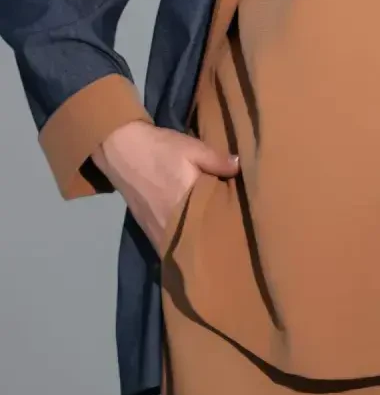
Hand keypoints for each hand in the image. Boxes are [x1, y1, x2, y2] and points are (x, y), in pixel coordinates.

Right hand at [91, 121, 239, 256]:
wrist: (122, 150)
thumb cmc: (160, 149)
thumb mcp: (193, 148)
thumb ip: (218, 161)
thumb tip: (240, 168)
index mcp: (186, 204)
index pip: (213, 225)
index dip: (227, 227)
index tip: (242, 227)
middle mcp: (171, 224)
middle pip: (198, 240)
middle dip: (213, 240)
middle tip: (231, 236)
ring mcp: (157, 231)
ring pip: (183, 246)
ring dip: (196, 243)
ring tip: (214, 240)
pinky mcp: (147, 231)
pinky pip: (169, 245)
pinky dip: (181, 243)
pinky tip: (192, 238)